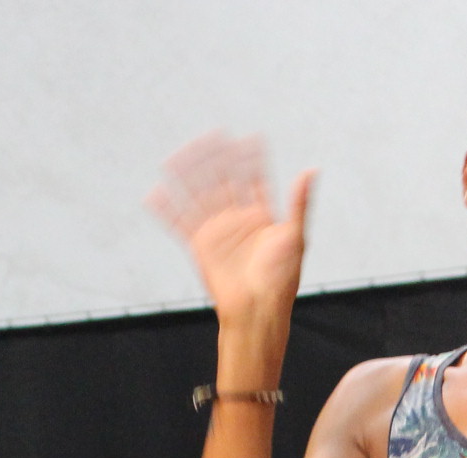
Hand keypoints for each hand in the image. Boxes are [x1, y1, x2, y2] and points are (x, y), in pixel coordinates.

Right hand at [147, 132, 314, 337]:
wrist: (258, 310)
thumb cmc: (281, 280)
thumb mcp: (295, 236)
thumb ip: (299, 202)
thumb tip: (311, 170)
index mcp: (261, 215)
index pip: (253, 178)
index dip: (250, 158)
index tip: (248, 138)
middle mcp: (237, 219)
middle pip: (222, 181)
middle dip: (215, 159)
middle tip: (208, 137)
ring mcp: (217, 230)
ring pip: (199, 195)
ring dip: (188, 176)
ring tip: (177, 156)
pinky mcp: (200, 245)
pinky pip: (179, 223)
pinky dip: (166, 210)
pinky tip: (155, 193)